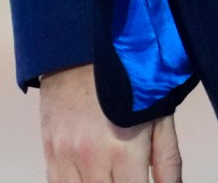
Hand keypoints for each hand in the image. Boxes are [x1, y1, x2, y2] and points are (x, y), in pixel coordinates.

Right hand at [38, 64, 181, 182]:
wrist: (83, 49)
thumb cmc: (128, 78)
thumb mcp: (159, 114)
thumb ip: (168, 161)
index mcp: (125, 151)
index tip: (143, 181)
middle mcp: (92, 158)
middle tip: (128, 176)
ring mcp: (66, 156)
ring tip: (111, 175)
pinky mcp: (49, 151)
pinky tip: (90, 177)